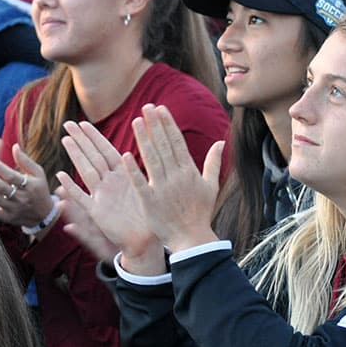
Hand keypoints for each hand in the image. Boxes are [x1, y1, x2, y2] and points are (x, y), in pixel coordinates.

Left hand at [0, 144, 53, 226]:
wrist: (44, 215)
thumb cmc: (39, 189)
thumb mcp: (38, 173)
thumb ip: (25, 160)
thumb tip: (14, 146)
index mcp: (30, 186)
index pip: (12, 176)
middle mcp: (22, 199)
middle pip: (1, 187)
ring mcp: (14, 210)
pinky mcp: (8, 218)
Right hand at [58, 120, 157, 263]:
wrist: (145, 240)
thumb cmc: (148, 215)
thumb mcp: (145, 192)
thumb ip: (137, 174)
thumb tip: (129, 153)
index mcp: (123, 177)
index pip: (106, 151)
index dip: (95, 137)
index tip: (83, 122)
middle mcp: (110, 184)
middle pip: (94, 157)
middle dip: (81, 140)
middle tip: (68, 123)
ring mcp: (102, 197)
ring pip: (87, 172)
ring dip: (76, 156)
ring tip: (65, 140)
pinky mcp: (97, 213)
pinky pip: (82, 199)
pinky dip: (72, 188)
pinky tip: (61, 176)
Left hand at [124, 104, 223, 252]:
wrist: (192, 239)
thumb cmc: (200, 213)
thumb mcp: (211, 186)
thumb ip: (213, 162)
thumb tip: (221, 141)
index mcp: (189, 172)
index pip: (177, 142)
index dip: (168, 124)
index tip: (160, 108)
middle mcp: (176, 177)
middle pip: (164, 146)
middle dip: (155, 125)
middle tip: (146, 107)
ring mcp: (163, 189)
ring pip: (152, 160)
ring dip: (144, 140)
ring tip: (136, 121)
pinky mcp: (150, 203)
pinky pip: (140, 184)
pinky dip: (133, 170)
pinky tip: (124, 155)